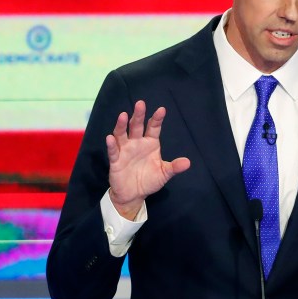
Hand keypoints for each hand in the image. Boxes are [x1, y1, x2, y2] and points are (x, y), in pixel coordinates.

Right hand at [106, 100, 190, 219]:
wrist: (134, 194)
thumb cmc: (149, 180)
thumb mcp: (164, 173)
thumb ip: (174, 167)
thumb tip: (188, 162)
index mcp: (150, 143)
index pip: (153, 128)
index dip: (157, 119)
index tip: (162, 110)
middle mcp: (137, 143)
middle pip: (136, 126)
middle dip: (138, 115)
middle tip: (140, 103)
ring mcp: (125, 150)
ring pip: (122, 134)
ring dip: (122, 125)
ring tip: (122, 115)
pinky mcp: (116, 160)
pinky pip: (113, 151)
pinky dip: (112, 145)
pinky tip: (110, 138)